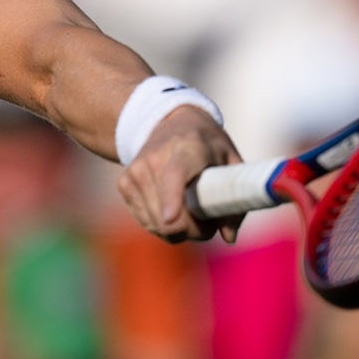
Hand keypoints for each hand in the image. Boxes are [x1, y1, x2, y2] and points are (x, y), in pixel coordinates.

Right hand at [116, 106, 242, 243]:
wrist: (169, 121)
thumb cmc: (206, 144)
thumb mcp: (230, 160)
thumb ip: (234, 196)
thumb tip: (229, 237)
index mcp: (187, 149)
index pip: (174, 176)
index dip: (171, 199)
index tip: (170, 217)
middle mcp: (153, 159)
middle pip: (169, 216)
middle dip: (194, 230)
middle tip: (209, 220)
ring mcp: (135, 172)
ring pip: (158, 226)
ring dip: (180, 230)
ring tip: (192, 210)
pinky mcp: (124, 184)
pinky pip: (148, 223)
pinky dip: (163, 225)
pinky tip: (174, 208)